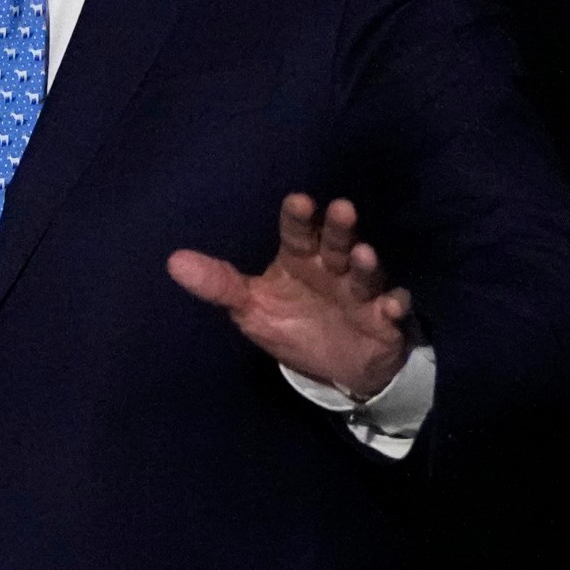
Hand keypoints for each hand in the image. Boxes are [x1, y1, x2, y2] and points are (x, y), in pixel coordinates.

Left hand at [167, 193, 412, 397]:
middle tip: (341, 209)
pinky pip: (394, 310)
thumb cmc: (293, 323)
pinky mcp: (384, 319)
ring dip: (366, 264)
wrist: (339, 367)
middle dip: (338, 228)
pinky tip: (394, 305)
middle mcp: (332, 268)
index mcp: (300, 260)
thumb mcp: (251, 309)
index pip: (297, 233)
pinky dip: (396, 306)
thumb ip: (219, 285)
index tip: (298, 201)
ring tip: (364, 254)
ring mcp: (360, 292)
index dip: (298, 217)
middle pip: (336, 243)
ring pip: (364, 273)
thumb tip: (173, 262)